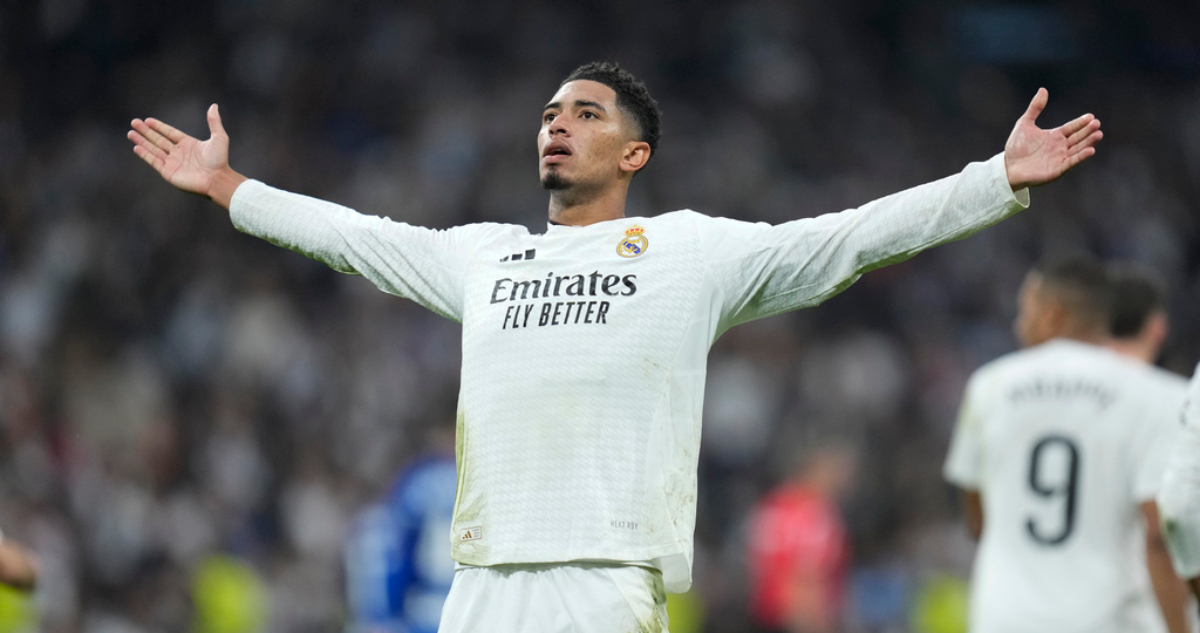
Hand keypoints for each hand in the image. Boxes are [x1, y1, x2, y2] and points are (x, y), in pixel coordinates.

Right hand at [128, 104, 244, 208]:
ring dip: (142, 141)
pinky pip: (154, 161)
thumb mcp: (219, 137)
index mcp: (189, 144)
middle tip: (134, 122)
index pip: (169, 133)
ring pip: (153, 149)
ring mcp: (173, 163)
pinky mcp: (168, 172)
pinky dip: (145, 154)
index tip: (147, 120)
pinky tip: (136, 146)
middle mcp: (179, 153)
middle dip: (146, 131)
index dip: (158, 126)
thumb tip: (214, 106)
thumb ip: (214, 121)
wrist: (217, 179)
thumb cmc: (220, 160)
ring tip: (130, 133)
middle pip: (158, 140)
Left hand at [1004, 88, 1102, 190]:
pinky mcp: (1058, 170)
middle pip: (1078, 137)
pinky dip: (1081, 157)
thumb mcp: (1024, 124)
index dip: (1081, 123)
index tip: (1091, 117)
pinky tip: (1090, 150)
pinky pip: (1072, 162)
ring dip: (1088, 142)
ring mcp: (1060, 158)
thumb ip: (1035, 108)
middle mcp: (1060, 147)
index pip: (1071, 128)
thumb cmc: (1016, 147)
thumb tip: (1043, 89)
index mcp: (1055, 136)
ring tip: (1098, 134)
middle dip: (1087, 131)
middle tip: (1097, 124)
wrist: (1008, 167)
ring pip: (1078, 149)